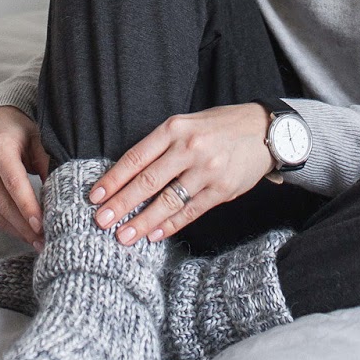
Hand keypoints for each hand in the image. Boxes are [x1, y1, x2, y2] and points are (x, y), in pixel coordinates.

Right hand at [0, 106, 50, 249]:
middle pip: (4, 204)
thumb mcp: (37, 137)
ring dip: (17, 232)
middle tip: (44, 242)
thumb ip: (48, 161)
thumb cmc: (19, 130)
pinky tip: (25, 233)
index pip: (14, 183)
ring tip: (37, 242)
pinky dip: (9, 226)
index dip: (28, 207)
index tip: (42, 226)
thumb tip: (62, 191)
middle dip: (25, 227)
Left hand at [87, 104, 272, 244]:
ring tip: (124, 236)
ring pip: (168, 200)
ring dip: (143, 221)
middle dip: (121, 204)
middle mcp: (189, 148)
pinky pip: (190, 211)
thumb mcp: (188, 124)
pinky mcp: (222, 190)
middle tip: (100, 221)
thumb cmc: (220, 126)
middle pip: (148, 181)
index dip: (114, 178)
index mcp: (175, 128)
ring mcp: (207, 170)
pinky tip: (154, 235)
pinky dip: (170, 225)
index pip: (137, 156)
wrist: (265, 130)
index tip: (95, 196)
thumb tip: (129, 175)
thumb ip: (162, 145)